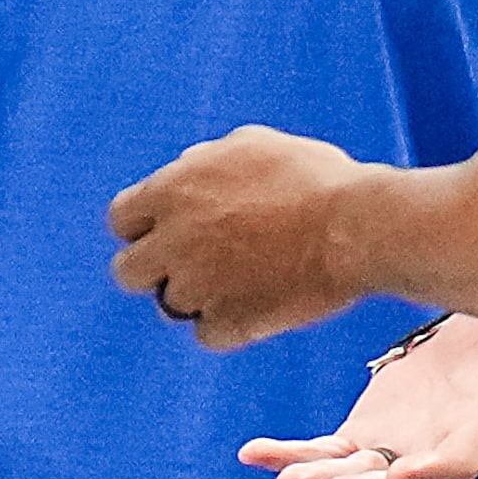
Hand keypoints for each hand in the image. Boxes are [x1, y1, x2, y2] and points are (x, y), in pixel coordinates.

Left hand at [108, 126, 369, 348]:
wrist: (356, 226)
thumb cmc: (314, 179)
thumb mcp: (252, 145)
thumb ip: (204, 161)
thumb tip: (183, 170)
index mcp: (172, 191)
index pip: (121, 219)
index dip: (145, 227)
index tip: (169, 232)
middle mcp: (172, 240)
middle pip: (129, 272)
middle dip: (157, 269)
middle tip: (196, 264)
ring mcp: (195, 287)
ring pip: (171, 305)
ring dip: (199, 296)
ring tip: (248, 276)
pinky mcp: (224, 325)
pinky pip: (209, 333)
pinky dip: (231, 322)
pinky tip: (264, 299)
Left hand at [238, 314, 477, 478]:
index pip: (456, 464)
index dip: (430, 471)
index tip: (403, 472)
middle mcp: (434, 455)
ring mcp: (395, 451)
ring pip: (353, 475)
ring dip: (317, 477)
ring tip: (282, 476)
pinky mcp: (364, 438)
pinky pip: (323, 455)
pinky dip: (288, 455)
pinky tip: (253, 453)